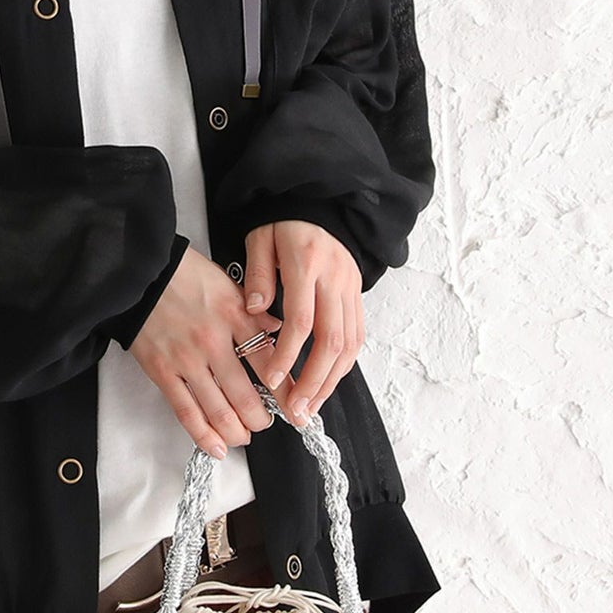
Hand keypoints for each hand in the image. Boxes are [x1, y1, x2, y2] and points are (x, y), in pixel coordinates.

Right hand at [128, 245, 295, 458]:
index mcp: (234, 316)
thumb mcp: (228, 282)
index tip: (297, 406)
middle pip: (247, 395)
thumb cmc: (184, 274)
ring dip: (238, 431)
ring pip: (219, 410)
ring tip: (245, 436)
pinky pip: (186, 412)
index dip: (287, 390)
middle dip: (262, 419)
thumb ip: (254, 310)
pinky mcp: (162, 372)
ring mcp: (187, 360)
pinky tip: (218, 448)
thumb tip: (280, 329)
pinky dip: (204, 435)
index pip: (270, 361)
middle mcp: (214, 342)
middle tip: (268, 423)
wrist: (138, 274)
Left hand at [240, 221, 364, 424]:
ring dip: (331, 380)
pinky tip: (326, 384)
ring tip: (311, 407)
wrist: (319, 203)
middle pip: (332, 339)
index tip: (271, 379)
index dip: (288, 354)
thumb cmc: (283, 222)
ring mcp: (351, 287)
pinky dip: (343, 365)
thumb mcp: (261, 238)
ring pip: (350, 343)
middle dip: (314, 380)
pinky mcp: (358, 294)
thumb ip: (257, 275)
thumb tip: (254, 312)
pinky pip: (357, 336)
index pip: (302, 319)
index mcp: (307, 262)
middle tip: (296, 409)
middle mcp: (336, 278)